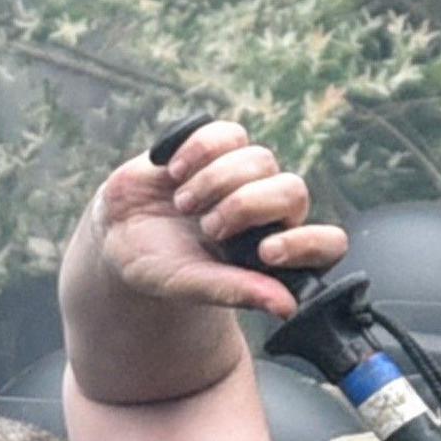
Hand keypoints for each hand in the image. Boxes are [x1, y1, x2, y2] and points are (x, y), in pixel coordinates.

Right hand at [60, 118, 340, 411]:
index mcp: (270, 250)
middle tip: (208, 227)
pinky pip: (227, 134)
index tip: (268, 253)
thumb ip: (236, 290)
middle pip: (292, 190)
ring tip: (183, 204)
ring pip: (259, 160)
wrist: (115, 236)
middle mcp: (267, 210)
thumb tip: (287, 307)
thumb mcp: (191, 283)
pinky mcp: (216, 146)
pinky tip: (174, 172)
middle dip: (246, 207)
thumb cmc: (157, 267)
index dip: (307, 244)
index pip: (326, 244)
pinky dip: (199, 151)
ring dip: (215, 182)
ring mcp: (244, 175)